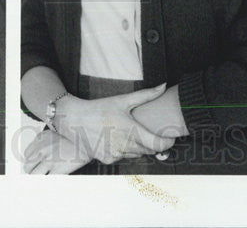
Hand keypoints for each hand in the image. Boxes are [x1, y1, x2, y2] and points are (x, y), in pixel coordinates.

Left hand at [22, 127, 92, 174]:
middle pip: (27, 165)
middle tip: (40, 173)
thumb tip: (38, 155)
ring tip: (46, 178)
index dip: (32, 161)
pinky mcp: (57, 169)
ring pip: (34, 175)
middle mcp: (42, 149)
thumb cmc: (74, 138)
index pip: (27, 154)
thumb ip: (44, 143)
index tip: (37, 164)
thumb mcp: (55, 134)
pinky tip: (52, 181)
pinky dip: (47, 182)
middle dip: (33, 170)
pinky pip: (46, 180)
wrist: (88, 140)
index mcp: (41, 139)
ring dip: (38, 177)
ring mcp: (49, 159)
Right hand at [56, 84, 175, 164]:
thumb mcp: (122, 100)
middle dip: (151, 143)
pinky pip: (123, 158)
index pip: (158, 145)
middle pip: (149, 150)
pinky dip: (124, 151)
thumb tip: (164, 85)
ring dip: (137, 147)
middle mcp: (125, 145)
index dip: (168, 143)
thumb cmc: (100, 108)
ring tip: (128, 133)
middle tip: (146, 131)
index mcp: (131, 131)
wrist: (75, 120)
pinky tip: (116, 139)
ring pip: (137, 155)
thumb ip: (146, 95)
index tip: (171, 138)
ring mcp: (116, 154)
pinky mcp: (108, 160)